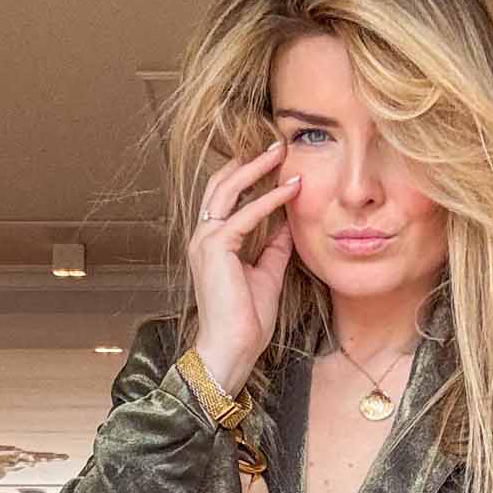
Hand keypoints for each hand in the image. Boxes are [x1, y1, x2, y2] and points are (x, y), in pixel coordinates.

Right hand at [189, 140, 300, 395]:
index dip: (248, 176)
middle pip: (222, 184)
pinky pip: (244, 216)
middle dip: (249, 161)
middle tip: (277, 143)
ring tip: (281, 152)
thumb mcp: (267, 275)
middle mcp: (204, 237)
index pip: (226, 197)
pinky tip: (289, 191)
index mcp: (212, 243)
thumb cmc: (246, 321)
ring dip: (256, 169)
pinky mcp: (216, 250)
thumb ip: (273, 247)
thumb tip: (287, 224)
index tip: (275, 161)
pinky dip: (268, 202)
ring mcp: (205, 242)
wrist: (232, 350)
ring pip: (228, 191)